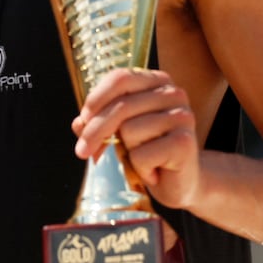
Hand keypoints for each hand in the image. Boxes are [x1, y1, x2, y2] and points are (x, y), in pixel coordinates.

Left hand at [73, 69, 201, 211]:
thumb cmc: (149, 153)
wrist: (179, 183)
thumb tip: (78, 123)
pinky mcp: (184, 142)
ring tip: (140, 161)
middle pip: (121, 106)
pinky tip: (152, 172)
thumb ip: (99, 123)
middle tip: (82, 152)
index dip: (96, 99)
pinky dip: (139, 168)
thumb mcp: (120, 133)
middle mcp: (174, 94)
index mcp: (158, 82)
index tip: (82, 120)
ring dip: (125, 153)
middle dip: (95, 132)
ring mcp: (182, 117)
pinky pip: (141, 154)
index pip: (120, 78)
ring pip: (129, 131)